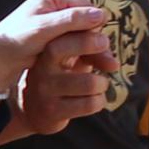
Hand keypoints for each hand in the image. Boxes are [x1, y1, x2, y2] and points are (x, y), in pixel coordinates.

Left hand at [0, 0, 110, 113]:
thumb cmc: (15, 40)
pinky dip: (85, 54)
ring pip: (84, 33)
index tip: (102, 49)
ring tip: (109, 68)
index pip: (86, 9)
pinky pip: (76, 42)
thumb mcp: (43, 30)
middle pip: (87, 21)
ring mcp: (58, 18)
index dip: (94, 29)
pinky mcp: (56, 33)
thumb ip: (71, 21)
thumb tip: (101, 15)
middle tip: (111, 64)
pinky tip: (92, 68)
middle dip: (98, 42)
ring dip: (95, 50)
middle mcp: (59, 2)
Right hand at [0, 31, 116, 142]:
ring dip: (102, 84)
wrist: (33, 111)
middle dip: (96, 51)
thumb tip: (114, 64)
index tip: (104, 40)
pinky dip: (99, 101)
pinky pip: (90, 104)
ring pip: (89, 83)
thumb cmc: (60, 78)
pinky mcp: (53, 112)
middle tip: (110, 62)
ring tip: (99, 86)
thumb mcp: (73, 60)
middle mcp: (41, 68)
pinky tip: (93, 100)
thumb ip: (93, 53)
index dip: (87, 35)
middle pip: (68, 51)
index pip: (63, 35)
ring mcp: (46, 91)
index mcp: (45, 50)